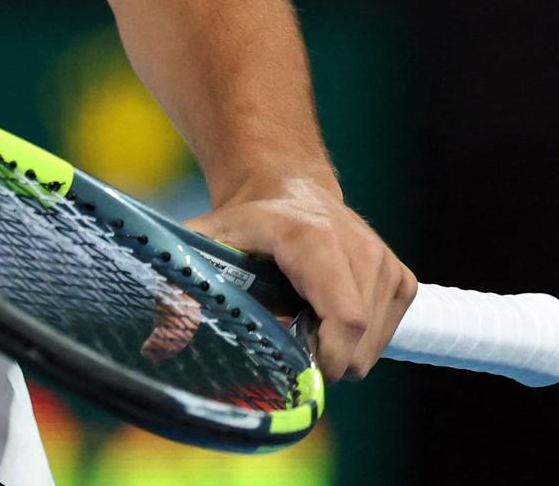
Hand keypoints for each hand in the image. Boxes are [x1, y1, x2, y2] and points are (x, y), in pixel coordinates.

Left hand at [187, 175, 415, 379]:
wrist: (289, 188)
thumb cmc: (247, 222)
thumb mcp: (207, 242)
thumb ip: (183, 288)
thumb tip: (156, 345)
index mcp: (315, 241)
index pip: (344, 319)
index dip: (325, 360)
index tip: (295, 371)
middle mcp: (362, 250)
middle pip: (358, 346)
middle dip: (323, 360)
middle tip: (287, 338)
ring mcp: (388, 266)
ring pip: (373, 348)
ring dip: (338, 350)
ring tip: (304, 317)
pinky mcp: (403, 281)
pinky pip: (384, 337)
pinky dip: (356, 340)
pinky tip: (325, 311)